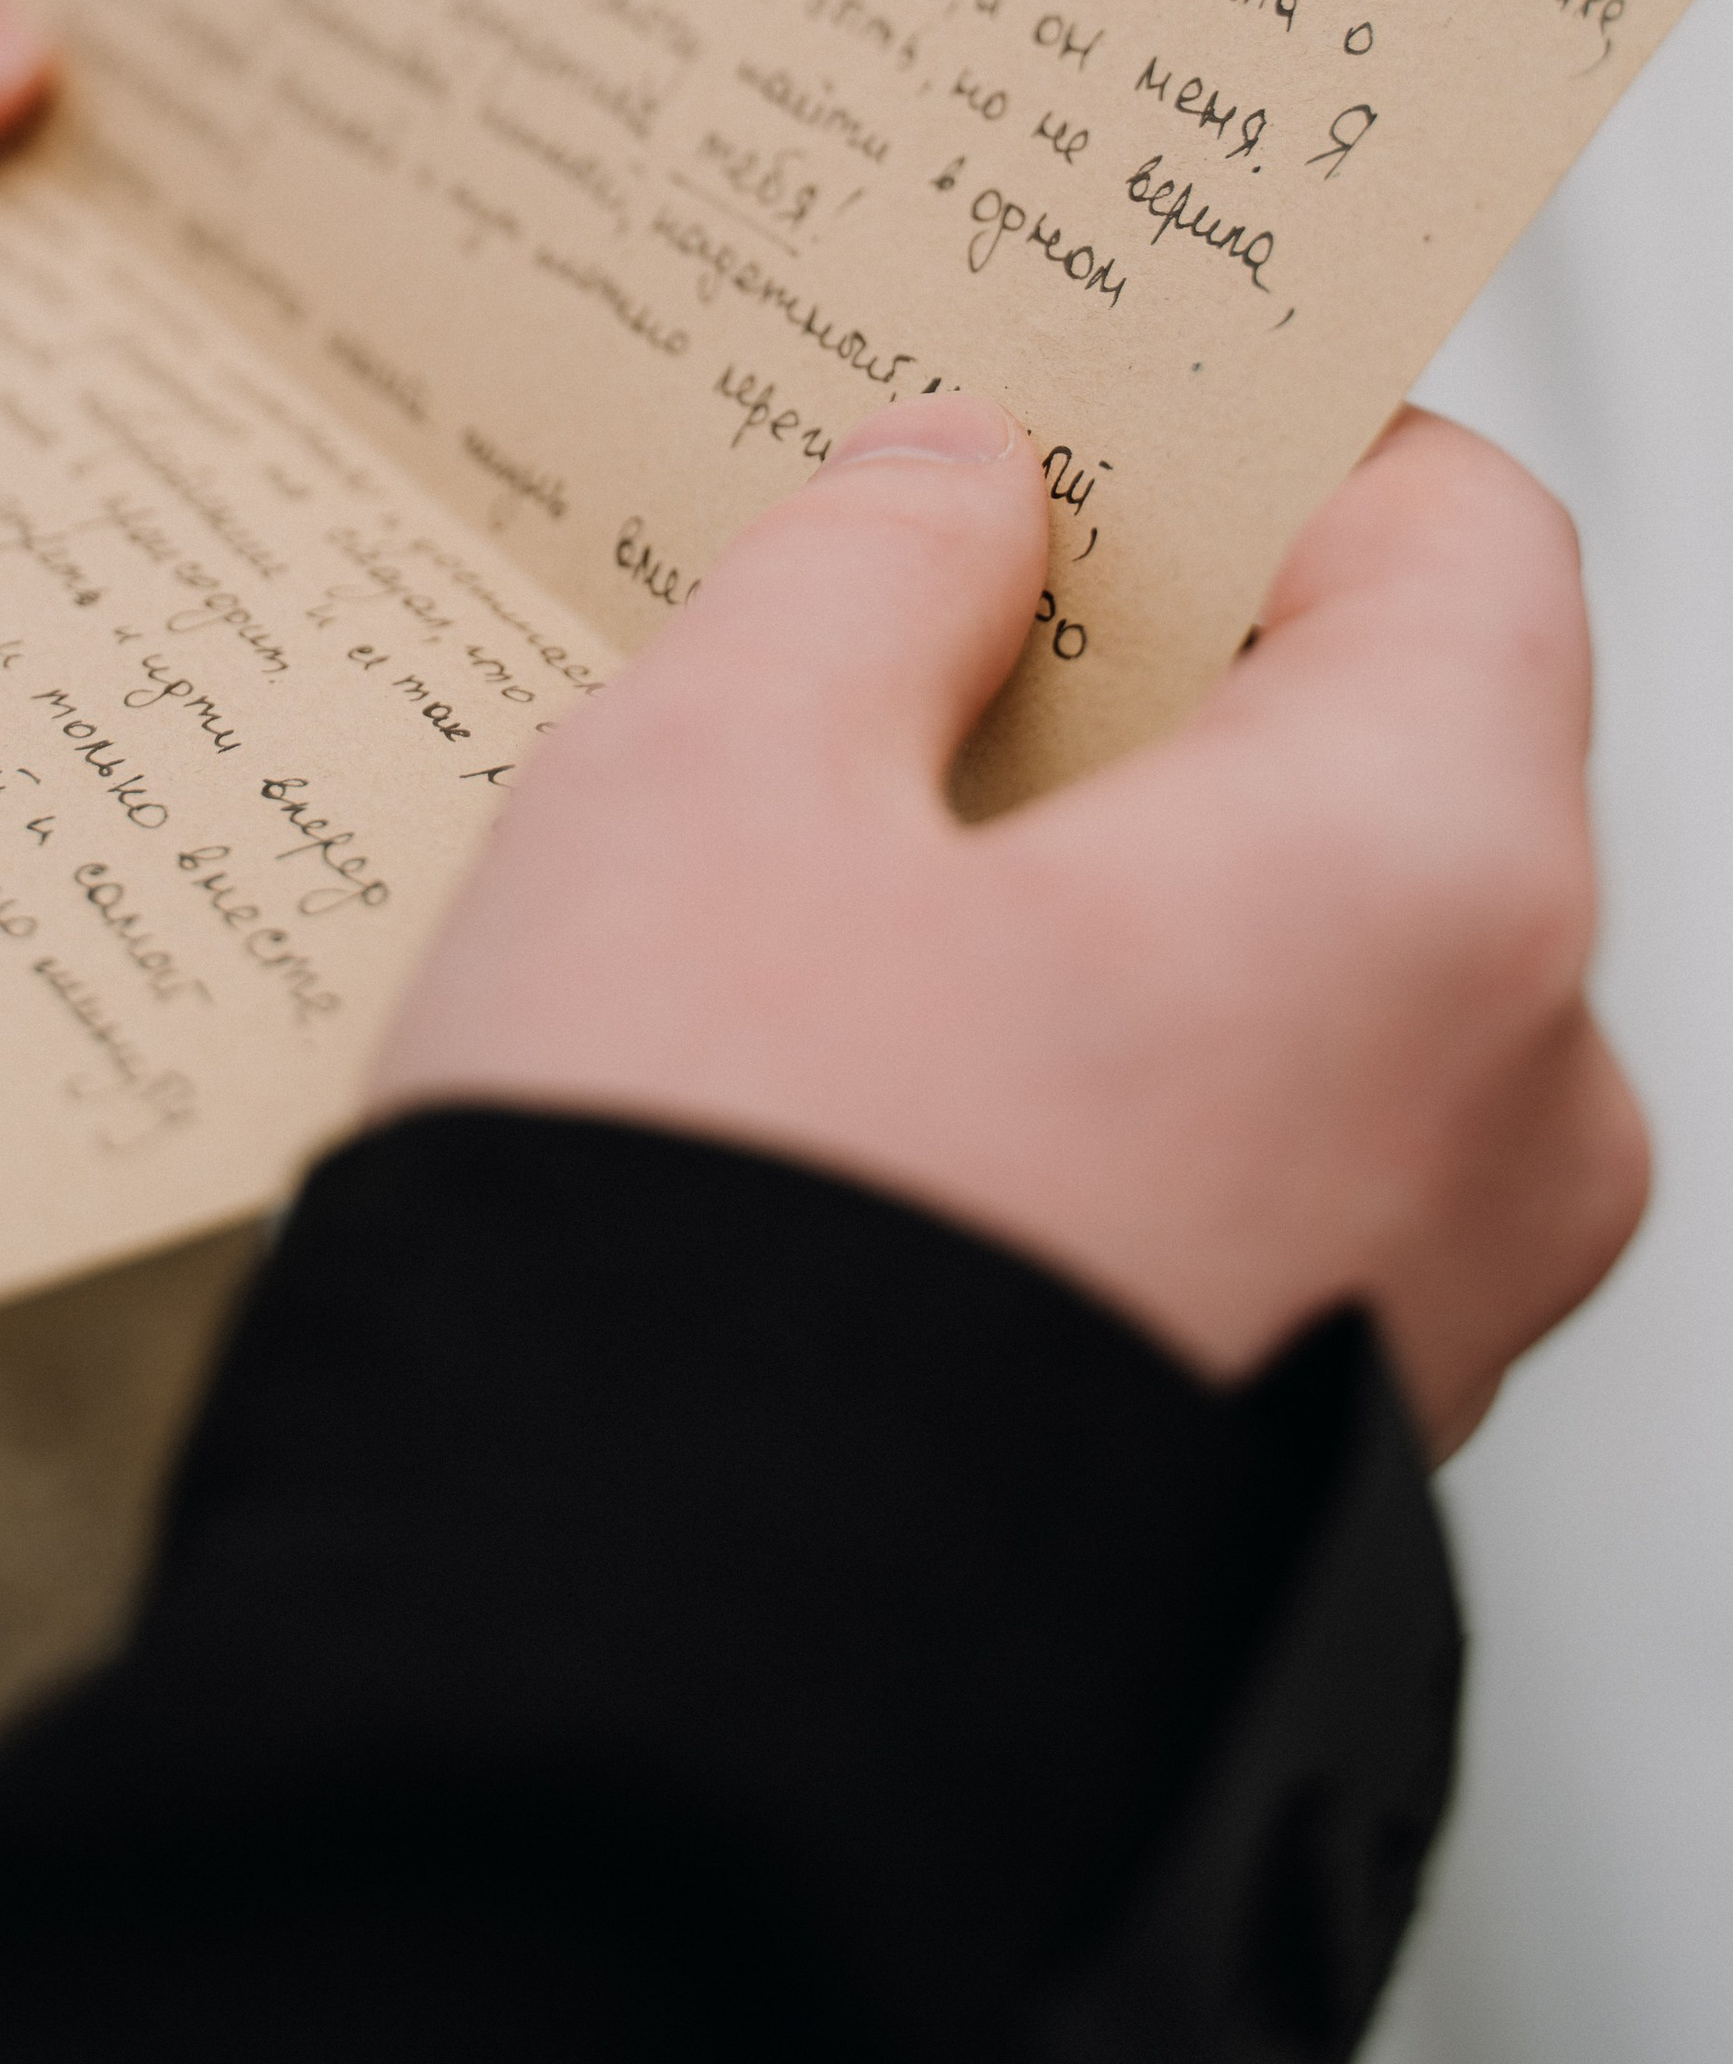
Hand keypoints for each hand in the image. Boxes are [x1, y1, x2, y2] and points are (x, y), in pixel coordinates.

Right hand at [371, 399, 1646, 1456]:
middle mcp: (1508, 1103)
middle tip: (912, 566)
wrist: (622, 1743)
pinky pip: (1248, 1128)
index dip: (1262, 421)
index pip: (1453, 524)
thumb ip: (869, 569)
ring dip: (1097, 843)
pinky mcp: (1304, 1419)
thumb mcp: (717, 783)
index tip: (1093, 387)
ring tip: (839, 794)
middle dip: (1144, 638)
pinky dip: (1095, 1029)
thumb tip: (955, 487)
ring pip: (1301, 945)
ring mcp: (1428, 1291)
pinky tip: (865, 1012)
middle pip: (1381, 737)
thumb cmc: (703, 1256)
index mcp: (1434, 888)